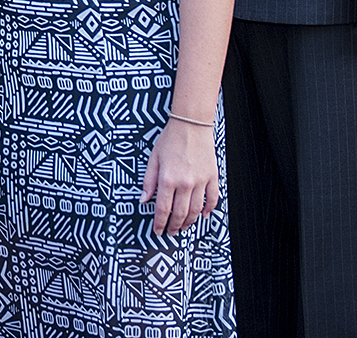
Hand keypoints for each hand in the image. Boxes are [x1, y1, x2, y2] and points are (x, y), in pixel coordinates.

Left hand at [141, 118, 219, 233]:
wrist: (191, 125)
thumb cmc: (170, 139)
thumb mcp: (153, 158)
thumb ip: (148, 181)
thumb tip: (143, 199)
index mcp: (168, 179)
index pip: (163, 209)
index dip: (159, 223)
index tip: (158, 231)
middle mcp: (185, 183)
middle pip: (180, 213)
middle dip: (174, 226)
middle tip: (170, 232)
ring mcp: (201, 181)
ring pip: (196, 210)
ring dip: (190, 222)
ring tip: (184, 227)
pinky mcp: (212, 177)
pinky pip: (212, 199)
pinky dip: (209, 210)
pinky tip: (203, 215)